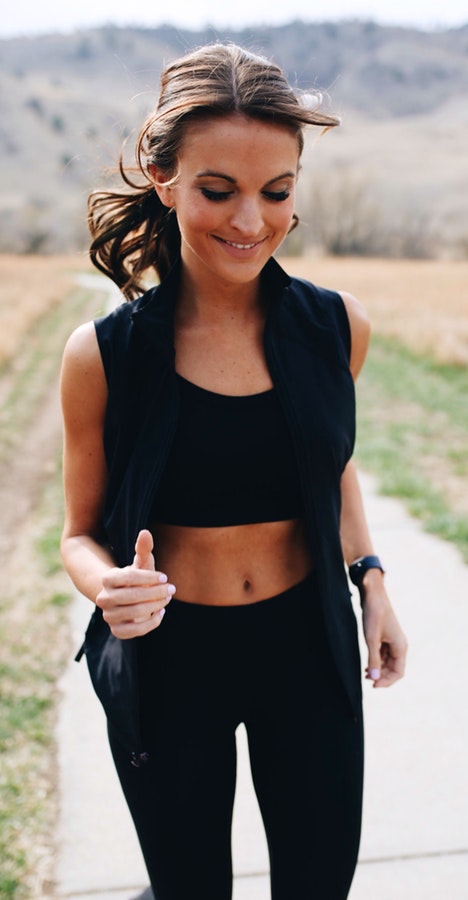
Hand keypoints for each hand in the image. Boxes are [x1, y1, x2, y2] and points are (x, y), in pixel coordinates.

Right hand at [96, 529, 175, 638]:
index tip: (165, 576)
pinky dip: (152, 623)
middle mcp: (103, 598)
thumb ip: (143, 549)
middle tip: (171, 589)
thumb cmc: (138, 578)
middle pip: (132, 596)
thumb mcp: (141, 563)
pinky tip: (161, 612)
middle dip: (156, 592)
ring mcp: (108, 616)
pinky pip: (135, 631)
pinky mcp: (116, 631)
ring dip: (156, 605)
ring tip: (167, 599)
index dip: (149, 577)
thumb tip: (145, 532)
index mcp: (108, 579)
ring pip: (134, 613)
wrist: (128, 597)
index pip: (129, 577)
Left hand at [360, 570, 407, 687]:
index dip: (387, 681)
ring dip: (378, 669)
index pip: (398, 672)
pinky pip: (384, 655)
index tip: (373, 685)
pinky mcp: (386, 638)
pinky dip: (377, 661)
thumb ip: (373, 659)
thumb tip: (375, 678)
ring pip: (388, 663)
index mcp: (401, 646)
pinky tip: (367, 665)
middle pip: (394, 669)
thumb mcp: (371, 639)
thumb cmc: (374, 615)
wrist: (373, 595)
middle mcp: (399, 645)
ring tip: (365, 674)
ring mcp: (393, 642)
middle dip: (382, 676)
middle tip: (367, 680)